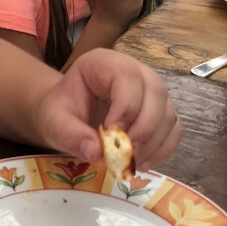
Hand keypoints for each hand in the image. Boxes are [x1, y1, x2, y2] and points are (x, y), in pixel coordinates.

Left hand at [33, 49, 180, 170]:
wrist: (66, 115)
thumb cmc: (60, 111)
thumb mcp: (54, 121)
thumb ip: (70, 134)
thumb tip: (96, 152)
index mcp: (104, 62)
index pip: (127, 77)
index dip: (125, 108)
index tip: (111, 135)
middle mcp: (134, 70)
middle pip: (156, 92)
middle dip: (144, 127)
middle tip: (127, 153)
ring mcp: (150, 90)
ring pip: (167, 111)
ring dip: (154, 142)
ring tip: (132, 162)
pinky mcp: (159, 110)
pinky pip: (172, 128)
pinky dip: (163, 148)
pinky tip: (143, 163)